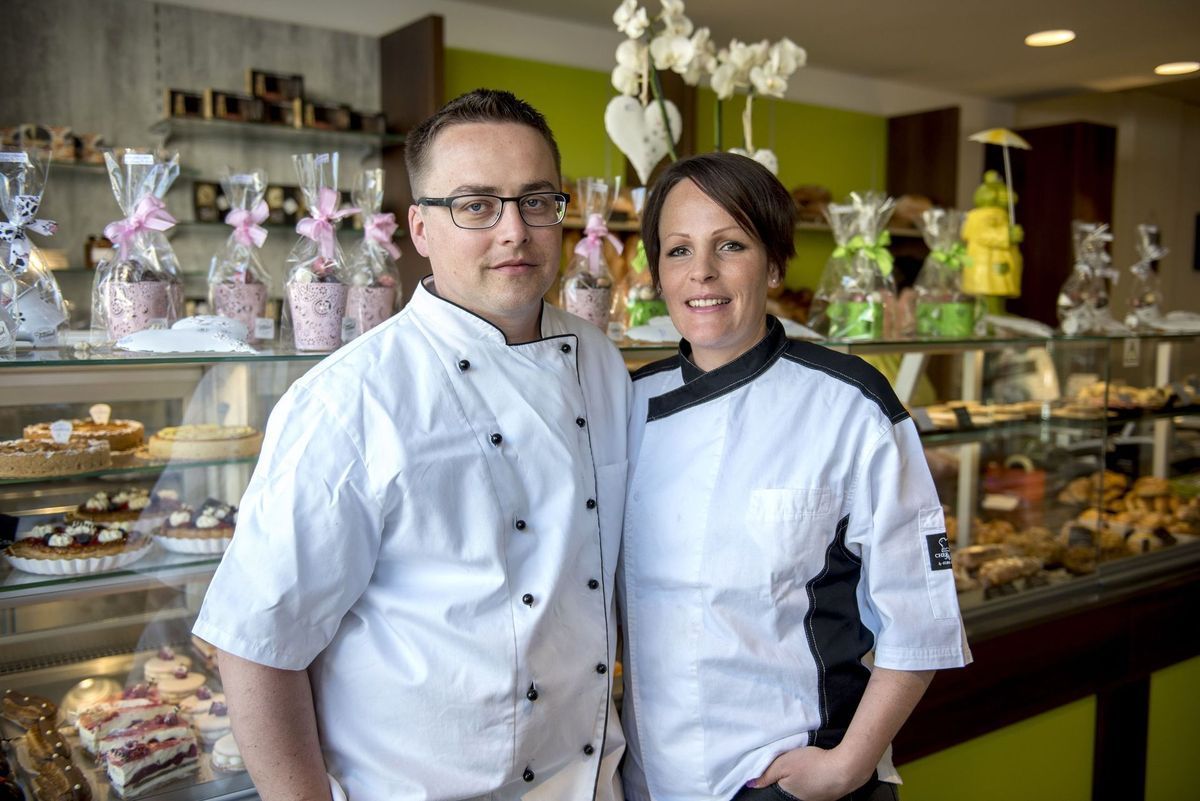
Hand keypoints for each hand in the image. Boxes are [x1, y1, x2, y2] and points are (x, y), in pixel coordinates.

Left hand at [748, 745, 866, 800]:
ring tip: (806, 766)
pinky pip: (817, 786)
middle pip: (790, 789)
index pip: (777, 789)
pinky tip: (818, 770)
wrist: (845, 768)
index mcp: (790, 797)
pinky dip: (816, 778)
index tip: (778, 768)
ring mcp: (818, 799)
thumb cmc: (812, 765)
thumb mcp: (784, 764)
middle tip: (793, 764)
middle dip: (789, 779)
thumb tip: (750, 784)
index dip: (776, 778)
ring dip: (804, 779)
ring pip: (804, 788)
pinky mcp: (830, 794)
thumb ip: (766, 773)